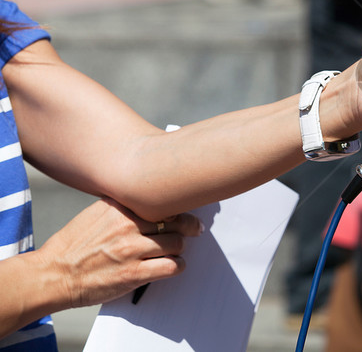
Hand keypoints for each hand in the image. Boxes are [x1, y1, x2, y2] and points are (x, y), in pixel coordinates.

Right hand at [35, 198, 201, 308]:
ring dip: (180, 247)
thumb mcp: (95, 214)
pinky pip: (172, 266)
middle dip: (188, 226)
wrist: (53, 275)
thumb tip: (149, 199)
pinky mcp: (134, 273)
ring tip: (176, 249)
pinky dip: (177, 266)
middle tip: (194, 228)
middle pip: (176, 220)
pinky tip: (173, 265)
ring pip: (177, 243)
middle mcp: (128, 225)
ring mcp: (132, 249)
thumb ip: (122, 206)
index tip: (185, 207)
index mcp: (119, 207)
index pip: (163, 200)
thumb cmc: (73, 246)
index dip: (178, 205)